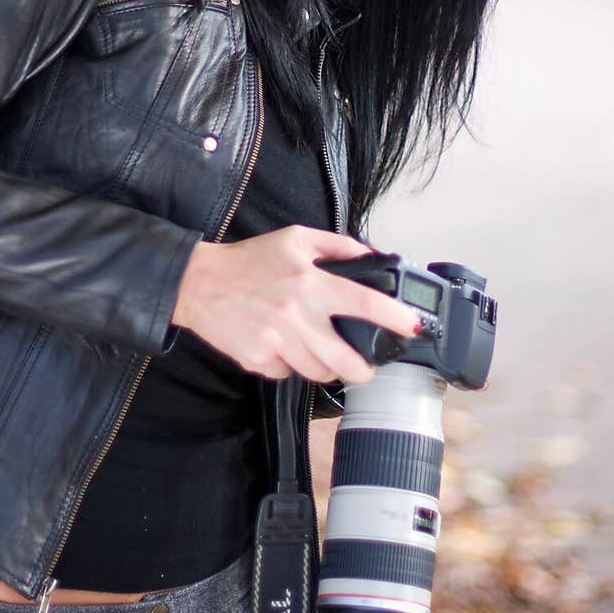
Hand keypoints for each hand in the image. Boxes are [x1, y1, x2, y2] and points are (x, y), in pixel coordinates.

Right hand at [172, 226, 417, 383]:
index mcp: (311, 283)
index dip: (395, 318)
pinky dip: (290, 365)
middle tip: (364, 367)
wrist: (200, 283)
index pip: (365, 303)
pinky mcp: (259, 360)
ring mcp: (278, 342)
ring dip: (325, 368)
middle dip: (363, 371)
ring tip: (318, 351)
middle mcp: (298, 315)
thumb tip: (372, 257)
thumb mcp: (295, 239)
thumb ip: (337, 246)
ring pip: (319, 373)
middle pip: (347, 362)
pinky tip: (282, 347)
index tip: (413, 327)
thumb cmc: (249, 260)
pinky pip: (287, 374)